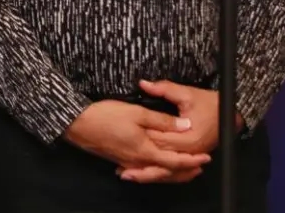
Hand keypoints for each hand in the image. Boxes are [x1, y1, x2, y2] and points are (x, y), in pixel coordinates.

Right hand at [62, 100, 209, 178]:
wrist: (79, 124)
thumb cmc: (107, 116)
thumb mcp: (138, 113)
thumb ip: (162, 121)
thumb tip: (184, 126)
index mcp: (145, 150)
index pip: (174, 161)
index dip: (191, 161)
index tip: (206, 158)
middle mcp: (138, 161)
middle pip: (166, 172)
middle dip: (185, 171)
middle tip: (200, 168)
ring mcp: (128, 162)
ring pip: (156, 172)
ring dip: (172, 172)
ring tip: (185, 168)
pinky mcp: (121, 159)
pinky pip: (144, 168)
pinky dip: (157, 169)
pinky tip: (158, 164)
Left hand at [117, 80, 244, 183]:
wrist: (230, 114)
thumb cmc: (210, 103)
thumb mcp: (187, 93)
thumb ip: (164, 89)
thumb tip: (143, 84)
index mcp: (188, 137)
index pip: (160, 139)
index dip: (142, 138)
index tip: (125, 135)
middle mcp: (188, 151)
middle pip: (160, 157)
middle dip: (141, 159)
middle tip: (120, 160)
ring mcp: (190, 157)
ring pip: (165, 168)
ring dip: (147, 171)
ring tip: (126, 172)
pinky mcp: (189, 158)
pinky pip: (172, 168)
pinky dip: (158, 171)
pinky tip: (143, 171)